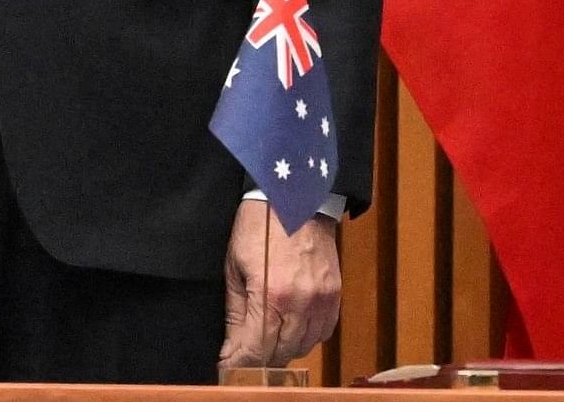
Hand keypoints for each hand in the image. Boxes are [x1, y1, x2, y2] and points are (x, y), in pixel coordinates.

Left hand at [218, 200, 340, 370]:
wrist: (295, 197)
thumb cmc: (258, 226)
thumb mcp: (235, 267)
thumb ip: (236, 312)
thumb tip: (232, 346)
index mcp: (271, 295)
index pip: (256, 349)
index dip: (240, 362)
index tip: (229, 365)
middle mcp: (300, 303)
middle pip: (280, 353)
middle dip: (259, 358)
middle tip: (244, 354)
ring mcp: (321, 300)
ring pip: (303, 346)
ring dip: (282, 349)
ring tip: (266, 340)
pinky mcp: (334, 294)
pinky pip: (323, 332)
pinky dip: (306, 337)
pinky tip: (291, 328)